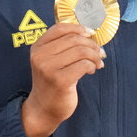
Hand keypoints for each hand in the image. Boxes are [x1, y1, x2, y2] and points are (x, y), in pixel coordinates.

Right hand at [20, 22, 104, 136]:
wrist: (43, 109)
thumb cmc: (52, 82)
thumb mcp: (50, 60)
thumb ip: (62, 46)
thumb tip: (88, 33)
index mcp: (37, 47)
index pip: (60, 28)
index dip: (78, 28)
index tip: (91, 34)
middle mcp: (40, 56)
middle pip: (74, 39)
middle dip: (91, 45)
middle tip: (99, 53)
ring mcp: (48, 68)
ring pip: (81, 51)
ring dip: (94, 56)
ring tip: (97, 63)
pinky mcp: (60, 80)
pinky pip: (84, 65)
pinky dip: (92, 66)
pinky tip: (91, 71)